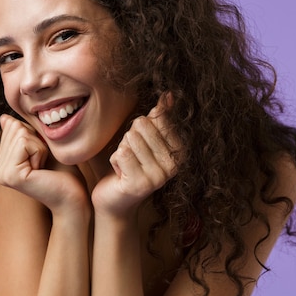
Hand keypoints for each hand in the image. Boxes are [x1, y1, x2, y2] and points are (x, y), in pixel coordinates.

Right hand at [0, 114, 89, 214]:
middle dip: (37, 141)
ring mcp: (1, 174)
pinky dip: (41, 151)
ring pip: (20, 134)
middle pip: (15, 128)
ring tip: (43, 167)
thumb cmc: (63, 172)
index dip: (35, 137)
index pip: (12, 127)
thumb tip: (4, 118)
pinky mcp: (11, 175)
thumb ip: (22, 133)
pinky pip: (25, 143)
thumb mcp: (40, 146)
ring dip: (40, 147)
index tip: (42, 159)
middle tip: (44, 163)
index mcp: (1, 164)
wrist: (73, 197)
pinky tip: (42, 170)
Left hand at [91, 94, 180, 217]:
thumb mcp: (146, 140)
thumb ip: (158, 118)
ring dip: (122, 150)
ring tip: (127, 166)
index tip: (143, 146)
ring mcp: (158, 176)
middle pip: (142, 126)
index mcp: (180, 152)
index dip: (141, 128)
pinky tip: (120, 174)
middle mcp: (173, 165)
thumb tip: (169, 94)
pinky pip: (121, 153)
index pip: (156, 118)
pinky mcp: (140, 184)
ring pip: (130, 138)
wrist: (115, 201)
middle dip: (129, 139)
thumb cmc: (130, 165)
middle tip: (132, 158)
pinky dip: (115, 160)